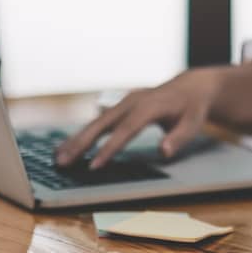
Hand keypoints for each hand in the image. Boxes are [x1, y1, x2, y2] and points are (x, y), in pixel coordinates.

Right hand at [55, 68, 225, 168]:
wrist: (190, 87)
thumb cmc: (192, 109)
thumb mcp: (193, 123)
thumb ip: (179, 138)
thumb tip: (164, 151)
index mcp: (150, 106)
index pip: (126, 130)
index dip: (109, 148)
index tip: (94, 165)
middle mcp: (132, 102)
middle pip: (102, 124)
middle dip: (81, 144)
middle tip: (63, 162)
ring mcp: (123, 102)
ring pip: (95, 122)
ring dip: (76, 140)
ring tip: (58, 158)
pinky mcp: (119, 106)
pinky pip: (98, 122)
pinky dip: (82, 135)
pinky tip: (67, 147)